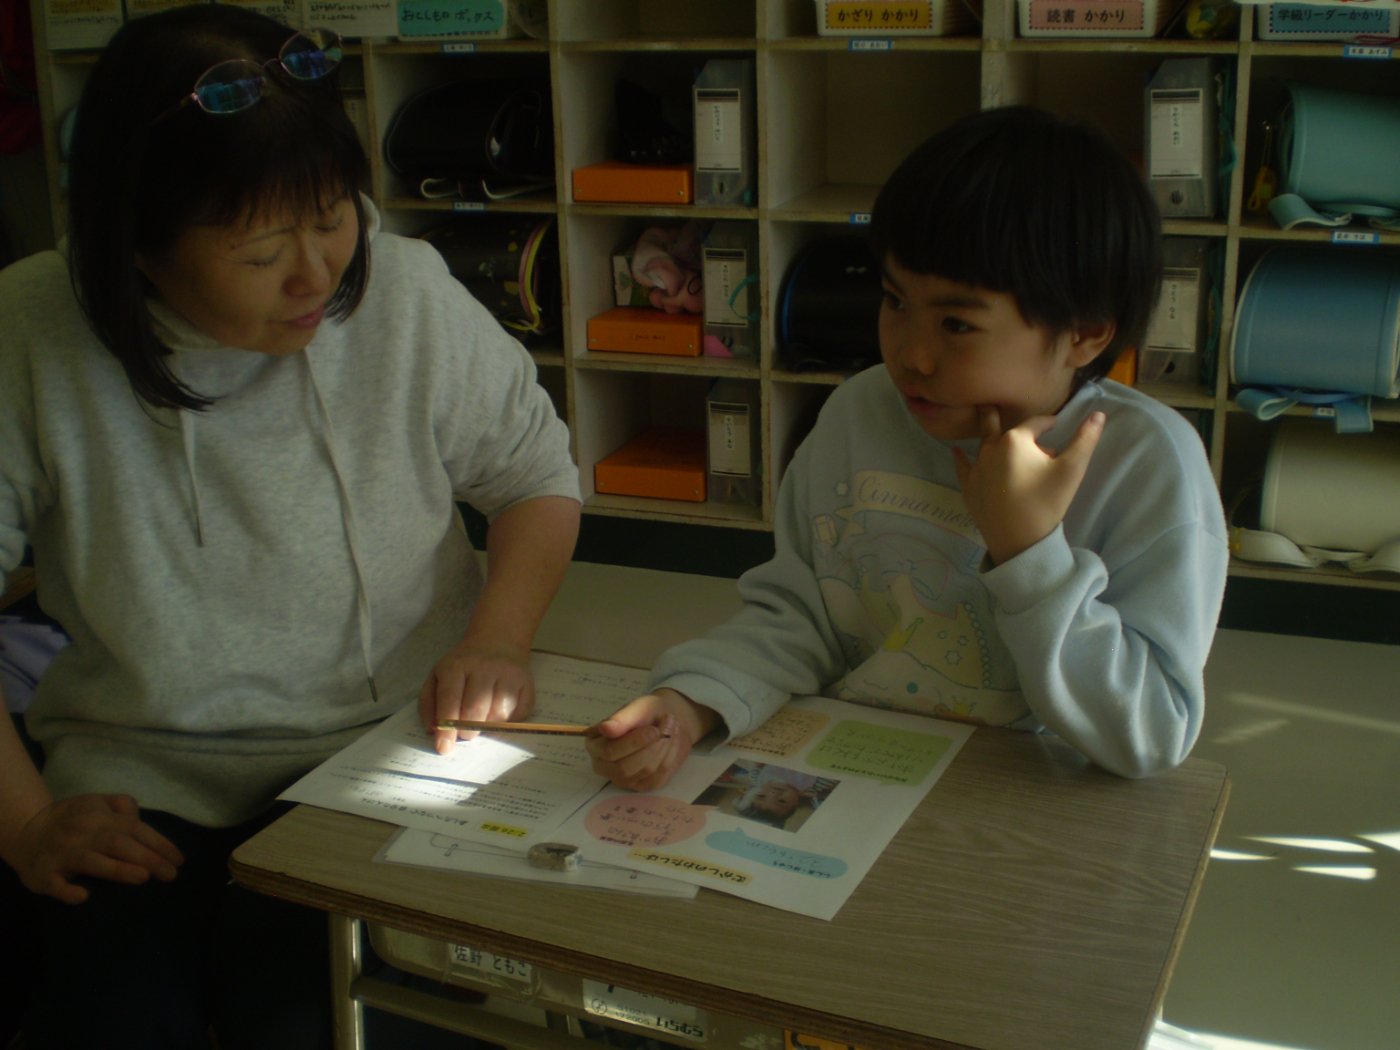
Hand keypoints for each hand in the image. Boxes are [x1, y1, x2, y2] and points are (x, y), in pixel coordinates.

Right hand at [7, 794, 182, 904]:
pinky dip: (67, 890)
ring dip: (117, 869)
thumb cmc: (72, 820)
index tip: (180, 860)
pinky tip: (84, 896)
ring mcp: (62, 854)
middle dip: (147, 857)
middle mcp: (83, 833)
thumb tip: (139, 814)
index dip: (159, 843)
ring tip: (143, 877)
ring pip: (91, 861)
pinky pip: (54, 884)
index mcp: (99, 816)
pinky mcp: (43, 874)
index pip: (135, 828)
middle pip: (118, 843)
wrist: (26, 832)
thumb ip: (120, 807)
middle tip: (171, 874)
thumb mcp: (95, 803)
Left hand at [418, 642, 534, 754]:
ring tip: (483, 717)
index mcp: (456, 666)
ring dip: (489, 724)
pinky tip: (500, 711)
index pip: (450, 699)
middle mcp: (484, 667)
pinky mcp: (526, 681)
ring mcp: (508, 673)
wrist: (497, 640)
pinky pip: (519, 713)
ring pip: (499, 713)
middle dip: (468, 730)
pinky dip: (509, 720)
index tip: (443, 748)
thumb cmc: (463, 666)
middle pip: (476, 709)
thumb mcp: (437, 677)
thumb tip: (433, 730)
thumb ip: (429, 704)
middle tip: (465, 733)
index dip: (446, 726)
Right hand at [586, 688, 718, 791]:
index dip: (633, 743)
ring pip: (645, 771)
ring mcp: (623, 779)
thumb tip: (605, 728)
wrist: (667, 721)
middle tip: (667, 724)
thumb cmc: (646, 713)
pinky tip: (671, 741)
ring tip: (670, 727)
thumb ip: (621, 718)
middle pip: (624, 768)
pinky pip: (659, 777)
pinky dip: (670, 756)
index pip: (608, 752)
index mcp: (595, 745)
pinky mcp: (643, 785)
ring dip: (664, 747)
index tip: (654, 729)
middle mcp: (604, 766)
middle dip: (651, 747)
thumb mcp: (636, 708)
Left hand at [954, 406, 1104, 564]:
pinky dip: (962, 458)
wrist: (1019, 540)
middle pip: (994, 423)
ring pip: (983, 444)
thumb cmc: (1047, 501)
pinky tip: (956, 452)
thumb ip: (1085, 439)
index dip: (1047, 422)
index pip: (1035, 423)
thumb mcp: (1072, 469)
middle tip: (994, 401)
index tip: (1056, 425)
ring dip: (990, 436)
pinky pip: (963, 466)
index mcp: (1015, 439)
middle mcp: (990, 447)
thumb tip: (1099, 414)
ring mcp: (976, 467)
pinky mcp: (968, 487)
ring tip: (985, 419)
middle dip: (997, 412)